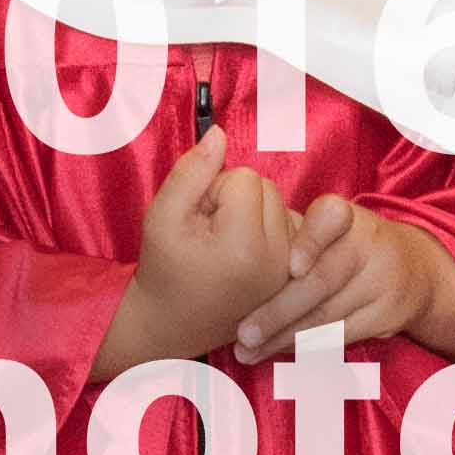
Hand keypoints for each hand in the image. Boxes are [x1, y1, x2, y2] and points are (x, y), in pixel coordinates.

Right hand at [116, 133, 294, 364]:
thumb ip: (190, 171)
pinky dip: (266, 229)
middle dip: (234, 200)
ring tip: (223, 243)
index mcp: (245, 246)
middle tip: (208, 233)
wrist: (173, 321)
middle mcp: (277, 259)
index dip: (210, 190)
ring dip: (250, 213)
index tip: (196, 222)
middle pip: (266, 187)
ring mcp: (289, 270)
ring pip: (278, 203)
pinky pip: (288, 223)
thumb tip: (219, 133)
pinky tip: (243, 252)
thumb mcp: (161, 216)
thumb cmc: (163, 268)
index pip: (243, 177)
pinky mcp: (293, 274)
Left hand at [231, 189, 454, 359]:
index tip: (291, 267)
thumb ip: (286, 238)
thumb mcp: (325, 230)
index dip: (310, 242)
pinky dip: (305, 348)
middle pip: (322, 281)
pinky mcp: (387, 315)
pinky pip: (341, 336)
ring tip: (247, 351)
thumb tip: (223, 250)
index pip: (330, 219)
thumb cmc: (343, 247)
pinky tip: (276, 354)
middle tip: (242, 333)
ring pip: (328, 315)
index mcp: (347, 218)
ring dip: (283, 338)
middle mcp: (369, 245)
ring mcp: (382, 281)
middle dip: (278, 311)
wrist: (415, 271)